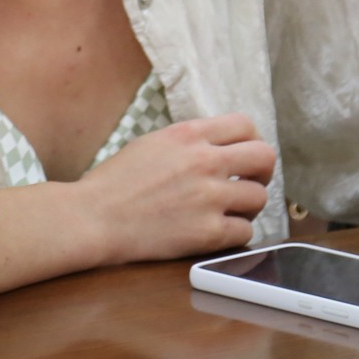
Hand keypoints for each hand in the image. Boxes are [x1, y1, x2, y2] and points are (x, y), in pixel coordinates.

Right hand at [76, 114, 275, 265]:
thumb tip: (218, 147)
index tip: (244, 155)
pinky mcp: (207, 233)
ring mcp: (208, 198)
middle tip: (250, 182)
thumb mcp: (153, 143)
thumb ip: (189, 142)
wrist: (95, 217)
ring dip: (248, 206)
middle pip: (264, 157)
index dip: (251, 140)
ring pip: (259, 198)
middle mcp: (204, 162)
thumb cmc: (115, 182)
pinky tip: (218, 232)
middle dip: (261, 171)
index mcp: (189, 135)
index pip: (245, 125)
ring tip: (230, 212)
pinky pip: (245, 232)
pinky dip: (235, 234)